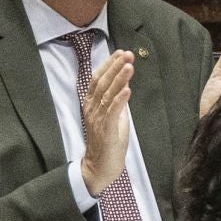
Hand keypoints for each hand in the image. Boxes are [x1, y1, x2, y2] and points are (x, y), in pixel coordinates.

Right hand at [80, 50, 133, 195]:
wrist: (100, 167)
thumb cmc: (108, 143)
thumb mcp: (114, 118)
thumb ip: (116, 102)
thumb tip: (124, 86)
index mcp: (91, 104)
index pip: (98, 79)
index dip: (108, 65)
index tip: (120, 52)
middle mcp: (91, 109)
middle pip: (102, 83)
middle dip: (115, 66)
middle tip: (127, 54)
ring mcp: (97, 119)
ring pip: (107, 94)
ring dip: (119, 79)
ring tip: (129, 66)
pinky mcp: (105, 130)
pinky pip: (112, 112)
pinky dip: (120, 100)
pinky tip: (128, 90)